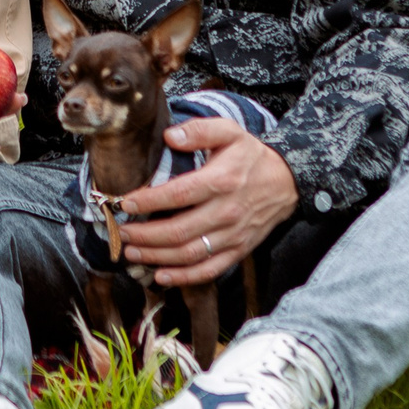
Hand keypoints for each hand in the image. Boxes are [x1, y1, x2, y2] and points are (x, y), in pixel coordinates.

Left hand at [118, 118, 298, 286]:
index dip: (149, 201)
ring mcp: (233, 235)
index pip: (178, 195)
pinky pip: (209, 270)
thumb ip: (199, 130)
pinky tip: (161, 275)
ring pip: (190, 254)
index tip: (126, 203)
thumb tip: (169, 136)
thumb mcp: (229, 132)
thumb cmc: (251, 156)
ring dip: (157, 257)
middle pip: (179, 231)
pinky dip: (184, 277)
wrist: (287, 182)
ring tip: (131, 253)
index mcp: (221, 181)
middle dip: (145, 235)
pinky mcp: (238, 250)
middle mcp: (227, 212)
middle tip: (122, 233)